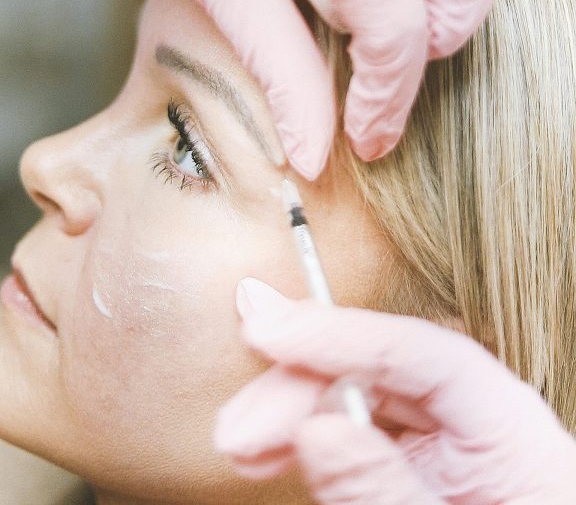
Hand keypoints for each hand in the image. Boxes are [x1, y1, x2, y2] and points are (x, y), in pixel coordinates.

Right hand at [215, 279, 575, 503]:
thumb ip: (381, 486)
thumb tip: (313, 428)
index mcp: (509, 425)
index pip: (421, 351)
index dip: (339, 333)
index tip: (269, 330)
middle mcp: (477, 418)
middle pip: (379, 370)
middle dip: (299, 387)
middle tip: (237, 426)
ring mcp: (448, 441)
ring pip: (360, 396)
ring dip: (292, 412)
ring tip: (238, 442)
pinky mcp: (420, 464)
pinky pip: (359, 431)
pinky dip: (308, 439)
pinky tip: (268, 450)